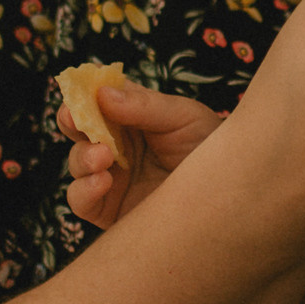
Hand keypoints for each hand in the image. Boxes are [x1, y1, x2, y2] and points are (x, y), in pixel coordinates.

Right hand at [56, 79, 225, 227]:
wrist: (232, 198)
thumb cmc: (213, 148)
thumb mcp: (184, 119)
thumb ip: (145, 106)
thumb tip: (102, 93)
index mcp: (132, 117)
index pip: (98, 99)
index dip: (84, 93)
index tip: (80, 92)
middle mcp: (117, 146)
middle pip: (79, 128)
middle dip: (72, 120)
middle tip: (75, 118)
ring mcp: (112, 178)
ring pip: (77, 164)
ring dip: (83, 157)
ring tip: (103, 157)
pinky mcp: (110, 211)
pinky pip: (82, 201)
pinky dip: (84, 190)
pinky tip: (103, 182)